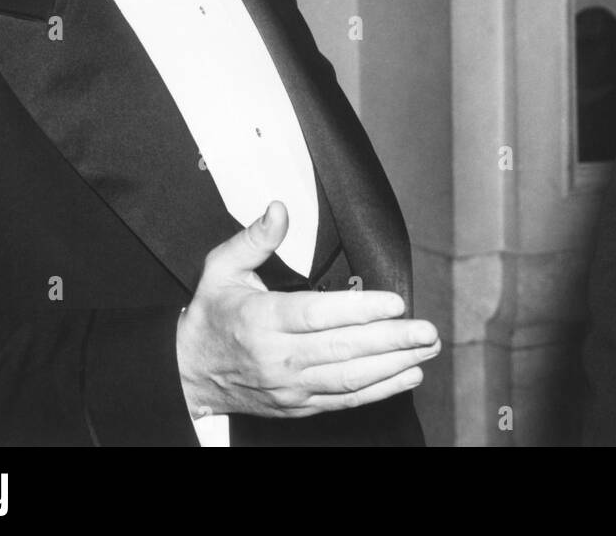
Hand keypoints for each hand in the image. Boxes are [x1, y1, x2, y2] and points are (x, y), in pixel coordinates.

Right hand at [175, 201, 439, 419]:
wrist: (188, 374)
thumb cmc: (211, 314)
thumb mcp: (221, 268)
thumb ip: (255, 238)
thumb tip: (280, 208)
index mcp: (262, 320)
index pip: (318, 315)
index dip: (359, 311)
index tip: (394, 302)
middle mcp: (278, 357)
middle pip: (343, 350)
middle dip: (391, 340)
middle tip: (427, 330)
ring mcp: (290, 386)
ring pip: (349, 379)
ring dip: (394, 365)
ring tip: (426, 349)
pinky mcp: (298, 405)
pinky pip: (344, 400)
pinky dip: (379, 391)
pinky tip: (407, 376)